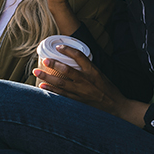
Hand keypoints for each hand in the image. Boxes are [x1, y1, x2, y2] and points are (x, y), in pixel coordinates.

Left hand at [34, 45, 148, 127]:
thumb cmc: (108, 89)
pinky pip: (62, 95)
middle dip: (54, 65)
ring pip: (61, 84)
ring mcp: (81, 92)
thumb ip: (87, 68)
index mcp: (93, 71)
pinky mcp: (78, 101)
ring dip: (47, 78)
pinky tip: (42, 87)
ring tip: (37, 72)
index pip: (79, 56)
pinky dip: (51, 91)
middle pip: (67, 71)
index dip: (68, 50)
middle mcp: (86, 81)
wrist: (116, 107)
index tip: (58, 47)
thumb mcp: (100, 74)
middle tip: (44, 60)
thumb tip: (71, 60)